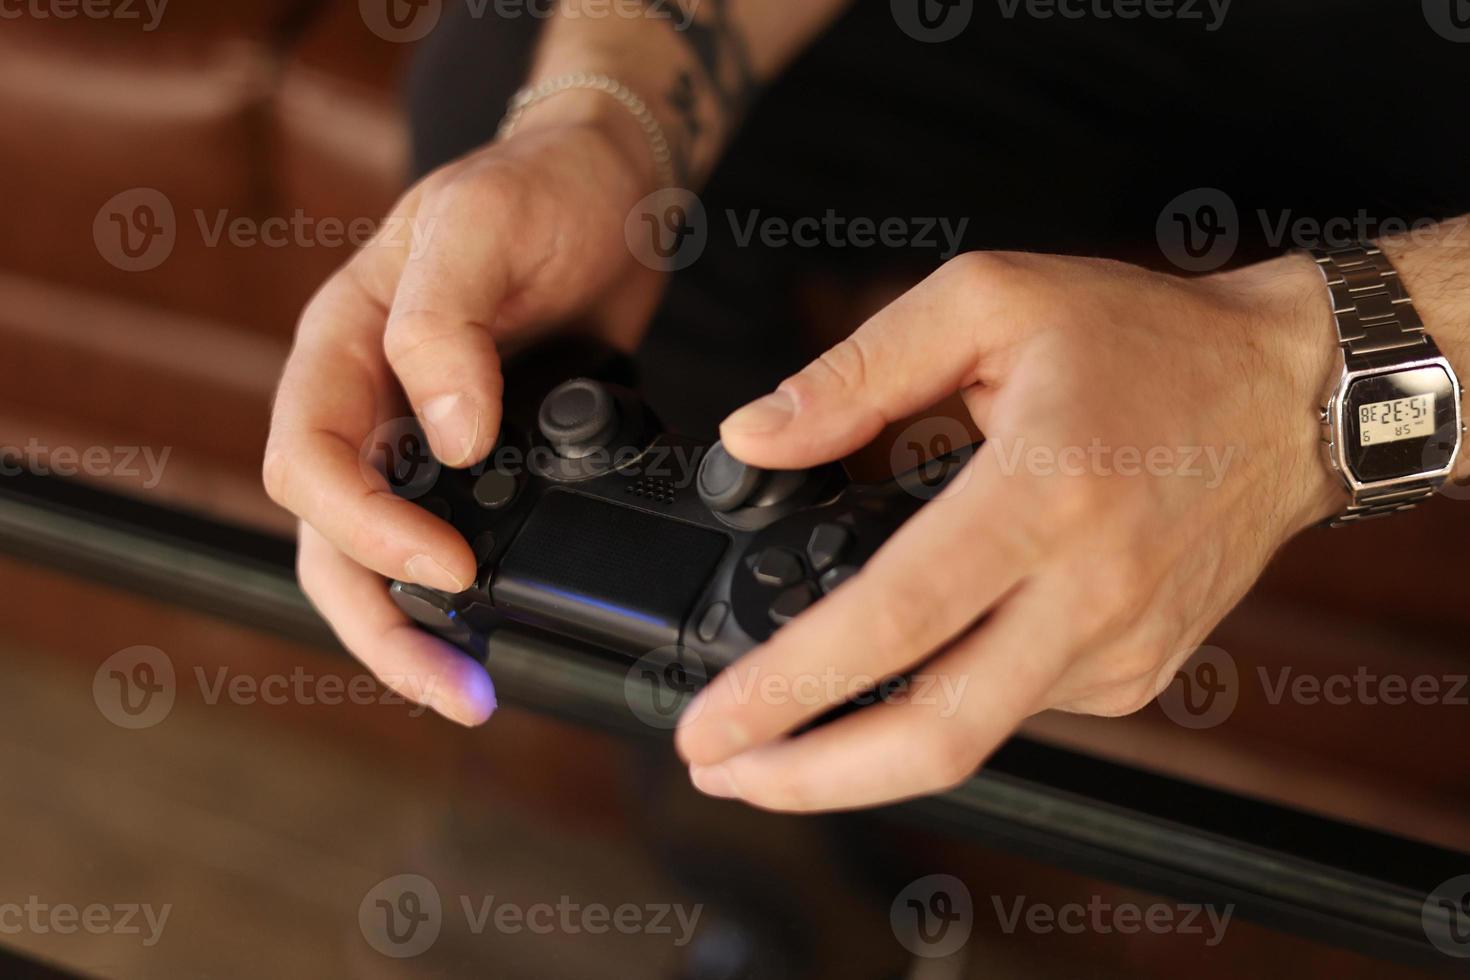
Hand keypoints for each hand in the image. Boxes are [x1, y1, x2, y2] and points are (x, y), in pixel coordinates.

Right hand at [264, 102, 666, 724]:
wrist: (611, 190)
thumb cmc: (541, 190)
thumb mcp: (483, 229)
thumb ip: (445, 325)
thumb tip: (449, 439)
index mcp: (342, 344)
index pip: (311, 462)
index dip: (369, 529)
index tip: (453, 567)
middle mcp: (367, 400)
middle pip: (329, 538)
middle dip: (381, 623)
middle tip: (454, 688)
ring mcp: (418, 435)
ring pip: (377, 557)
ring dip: (413, 631)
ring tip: (470, 692)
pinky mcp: (478, 459)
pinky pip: (444, 537)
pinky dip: (459, 598)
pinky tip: (499, 630)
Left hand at [675, 250, 1344, 810]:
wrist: (1287, 398)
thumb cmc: (1141, 342)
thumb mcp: (987, 303)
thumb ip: (856, 371)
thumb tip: (754, 438)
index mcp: (1041, 495)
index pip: (896, 620)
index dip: (790, 688)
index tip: (710, 727)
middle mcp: (1088, 592)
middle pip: (936, 736)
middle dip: (810, 778)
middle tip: (721, 771)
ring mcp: (1120, 648)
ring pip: (969, 736)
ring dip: (861, 751)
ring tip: (780, 726)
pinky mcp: (1135, 675)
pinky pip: (1013, 711)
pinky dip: (936, 707)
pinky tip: (893, 677)